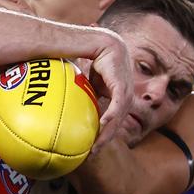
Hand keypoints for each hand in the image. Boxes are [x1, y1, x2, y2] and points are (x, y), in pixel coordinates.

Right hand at [88, 31, 132, 149]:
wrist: (96, 42)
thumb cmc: (91, 61)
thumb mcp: (89, 83)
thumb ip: (86, 97)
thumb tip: (66, 110)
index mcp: (119, 93)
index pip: (115, 117)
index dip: (106, 132)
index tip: (93, 144)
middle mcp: (126, 92)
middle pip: (119, 121)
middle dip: (107, 137)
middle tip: (94, 151)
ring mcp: (126, 88)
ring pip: (120, 116)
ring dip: (109, 131)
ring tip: (96, 144)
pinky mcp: (122, 84)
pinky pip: (118, 104)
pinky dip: (111, 116)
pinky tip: (103, 126)